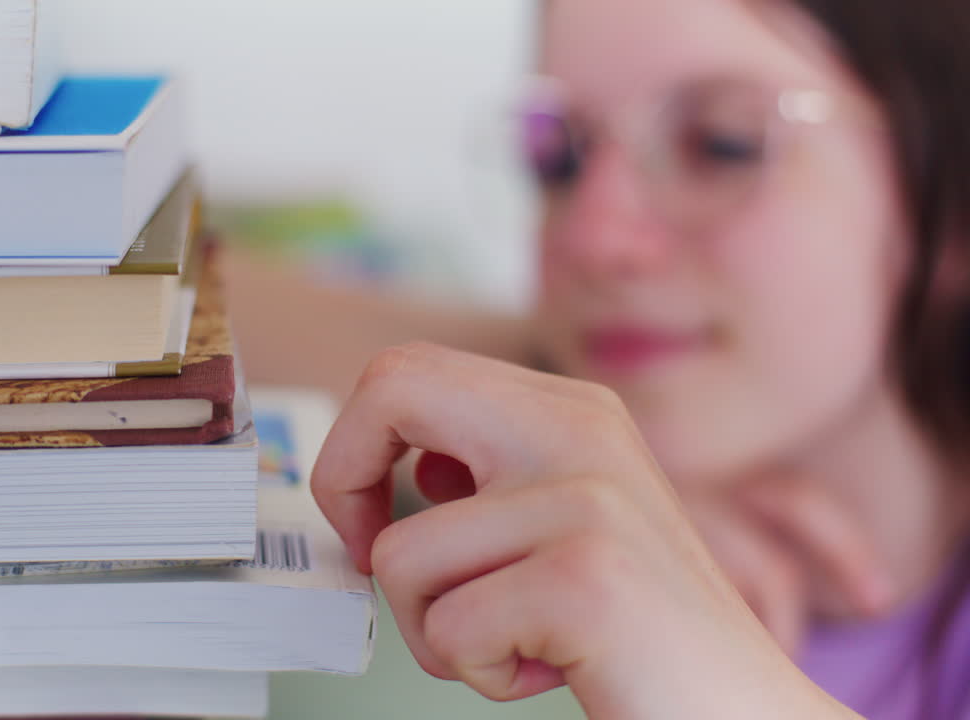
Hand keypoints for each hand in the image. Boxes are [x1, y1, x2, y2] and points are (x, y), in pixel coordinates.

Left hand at [312, 343, 858, 719]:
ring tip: (521, 643)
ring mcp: (584, 500)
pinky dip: (481, 671)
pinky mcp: (584, 579)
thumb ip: (490, 474)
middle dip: (344, 485)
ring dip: (437, 630)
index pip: (407, 369)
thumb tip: (391, 467)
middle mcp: (579, 430)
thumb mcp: (564, 518)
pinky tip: (553, 668)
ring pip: (399, 556)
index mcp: (569, 410)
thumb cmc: (638, 632)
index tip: (367, 520)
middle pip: (390, 391)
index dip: (355, 445)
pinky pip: (448, 628)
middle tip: (372, 562)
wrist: (748, 713)